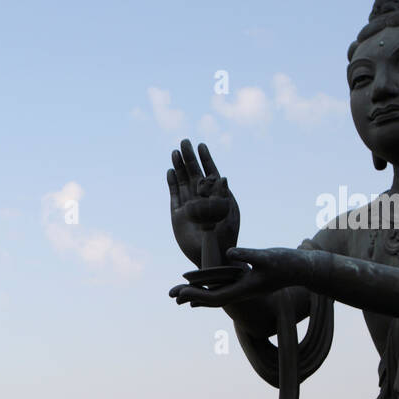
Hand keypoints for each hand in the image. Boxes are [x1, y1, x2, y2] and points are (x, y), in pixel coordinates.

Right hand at [169, 140, 239, 267]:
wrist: (212, 256)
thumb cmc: (225, 238)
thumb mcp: (228, 216)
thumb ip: (223, 197)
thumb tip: (222, 178)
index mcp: (217, 196)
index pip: (210, 172)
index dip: (205, 159)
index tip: (201, 145)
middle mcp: (203, 198)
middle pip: (194, 173)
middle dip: (189, 158)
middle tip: (184, 141)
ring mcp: (190, 205)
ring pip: (183, 181)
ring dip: (179, 167)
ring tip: (174, 152)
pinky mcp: (178, 214)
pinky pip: (174, 194)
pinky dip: (172, 183)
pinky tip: (170, 171)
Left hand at [169, 247, 306, 306]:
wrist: (304, 269)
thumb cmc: (289, 262)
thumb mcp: (268, 256)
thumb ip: (249, 254)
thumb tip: (229, 252)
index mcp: (244, 288)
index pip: (215, 295)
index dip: (197, 294)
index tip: (180, 292)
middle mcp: (241, 290)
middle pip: (211, 297)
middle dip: (191, 296)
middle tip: (170, 295)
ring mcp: (243, 287)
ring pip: (216, 292)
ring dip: (197, 292)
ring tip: (179, 292)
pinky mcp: (246, 280)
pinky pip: (223, 285)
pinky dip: (209, 285)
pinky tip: (201, 282)